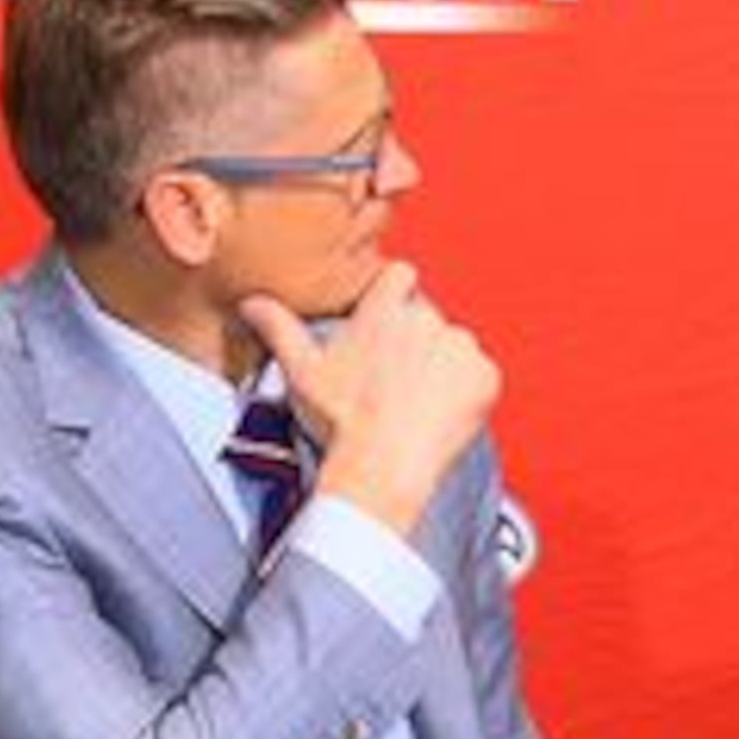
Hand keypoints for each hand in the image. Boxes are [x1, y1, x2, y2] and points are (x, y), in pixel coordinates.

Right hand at [241, 264, 498, 535]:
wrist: (383, 464)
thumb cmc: (342, 421)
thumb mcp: (301, 371)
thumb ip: (280, 328)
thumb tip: (253, 302)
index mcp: (382, 311)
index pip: (399, 274)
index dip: (396, 292)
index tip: (390, 315)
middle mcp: (425, 320)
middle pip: (427, 318)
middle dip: (417, 342)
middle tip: (396, 381)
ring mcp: (459, 347)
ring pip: (455, 347)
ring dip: (444, 366)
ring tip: (416, 402)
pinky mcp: (485, 376)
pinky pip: (481, 375)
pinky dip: (468, 392)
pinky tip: (440, 413)